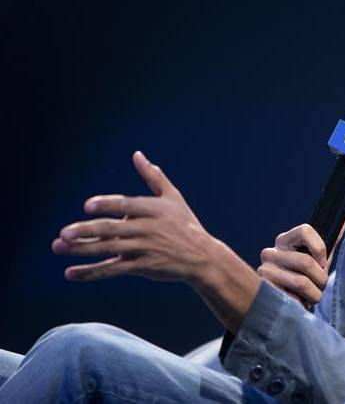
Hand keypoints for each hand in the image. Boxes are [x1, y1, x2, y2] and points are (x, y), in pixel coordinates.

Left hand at [52, 151, 211, 282]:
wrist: (201, 257)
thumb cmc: (185, 224)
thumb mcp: (173, 197)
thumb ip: (153, 177)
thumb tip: (137, 155)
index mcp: (153, 209)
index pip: (126, 205)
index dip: (107, 205)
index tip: (88, 206)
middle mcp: (147, 229)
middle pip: (112, 229)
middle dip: (87, 231)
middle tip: (64, 233)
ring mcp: (144, 249)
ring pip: (108, 249)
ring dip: (82, 249)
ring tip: (59, 247)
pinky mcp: (141, 267)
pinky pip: (113, 269)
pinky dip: (91, 272)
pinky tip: (71, 273)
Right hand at [258, 223, 332, 307]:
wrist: (281, 302)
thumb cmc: (303, 276)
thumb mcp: (316, 259)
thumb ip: (329, 241)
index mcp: (284, 240)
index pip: (305, 230)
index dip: (319, 247)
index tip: (324, 262)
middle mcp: (271, 253)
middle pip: (306, 261)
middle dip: (320, 278)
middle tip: (320, 285)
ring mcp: (265, 271)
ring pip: (301, 282)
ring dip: (314, 294)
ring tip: (311, 296)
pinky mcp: (264, 291)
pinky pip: (293, 299)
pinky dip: (302, 304)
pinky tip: (299, 302)